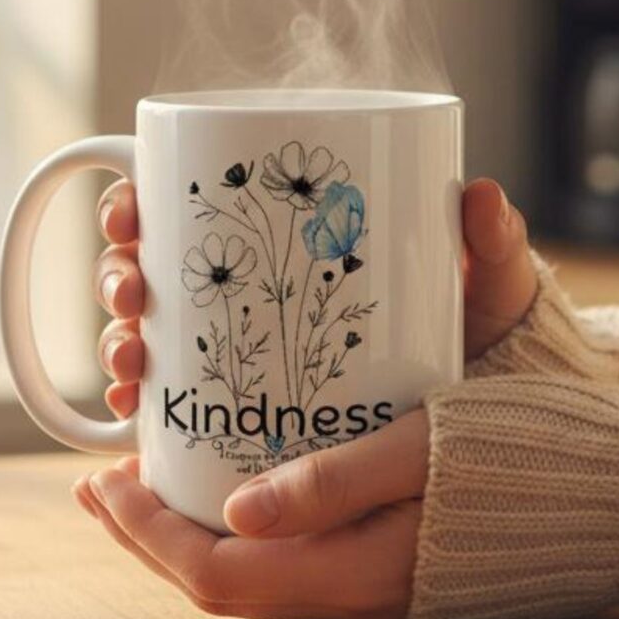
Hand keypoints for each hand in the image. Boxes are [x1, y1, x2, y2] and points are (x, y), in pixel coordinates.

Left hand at [71, 406, 429, 618]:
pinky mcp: (397, 572)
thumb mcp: (425, 446)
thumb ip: (333, 482)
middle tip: (104, 480)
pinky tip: (240, 488)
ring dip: (194, 534)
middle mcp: (359, 599)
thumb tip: (230, 509)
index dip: (148, 534)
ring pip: (257, 578)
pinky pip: (294, 567)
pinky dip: (246, 532)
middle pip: (224, 585)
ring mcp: (380, 593)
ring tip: (156, 478)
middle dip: (152, 535)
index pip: (218, 574)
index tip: (105, 479)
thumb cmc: (529, 457)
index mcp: (358, 572)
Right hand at [93, 175, 537, 416]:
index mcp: (292, 234)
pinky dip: (136, 407)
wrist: (501, 423)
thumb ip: (492, 242)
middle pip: (150, 265)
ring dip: (117, 339)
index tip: (130, 209)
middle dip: (117, 274)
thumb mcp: (490, 287)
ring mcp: (240, 351)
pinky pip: (170, 407)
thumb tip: (484, 195)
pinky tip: (131, 412)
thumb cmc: (486, 336)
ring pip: (147, 333)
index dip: (138, 198)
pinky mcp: (241, 412)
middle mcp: (250, 287)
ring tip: (131, 356)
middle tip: (132, 292)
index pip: (192, 201)